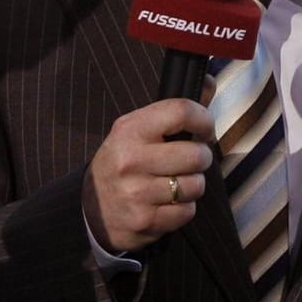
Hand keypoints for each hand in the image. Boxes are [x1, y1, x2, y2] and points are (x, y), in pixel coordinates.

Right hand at [83, 99, 216, 253]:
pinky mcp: (144, 221)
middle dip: (201, 158)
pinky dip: (184, 209)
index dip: (204, 119)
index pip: (181, 111)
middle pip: (196, 154)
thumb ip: (174, 109)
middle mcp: (131, 159)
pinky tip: (168, 203)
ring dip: (193, 185)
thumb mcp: (137, 129)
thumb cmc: (123, 161)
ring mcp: (136, 192)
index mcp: (130, 129)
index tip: (204, 130)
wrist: (91, 208)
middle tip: (190, 161)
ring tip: (177, 183)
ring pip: (195, 185)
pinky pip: (187, 211)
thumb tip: (210, 81)